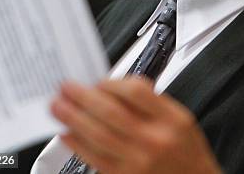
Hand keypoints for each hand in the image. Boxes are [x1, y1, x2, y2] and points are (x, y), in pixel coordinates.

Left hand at [51, 77, 222, 173]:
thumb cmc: (185, 151)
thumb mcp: (180, 117)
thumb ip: (151, 101)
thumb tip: (114, 87)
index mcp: (171, 119)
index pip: (136, 92)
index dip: (112, 83)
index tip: (98, 80)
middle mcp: (154, 141)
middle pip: (111, 113)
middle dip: (83, 98)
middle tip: (65, 87)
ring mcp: (138, 163)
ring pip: (99, 136)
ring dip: (74, 119)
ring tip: (58, 107)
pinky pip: (95, 160)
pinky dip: (78, 145)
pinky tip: (67, 134)